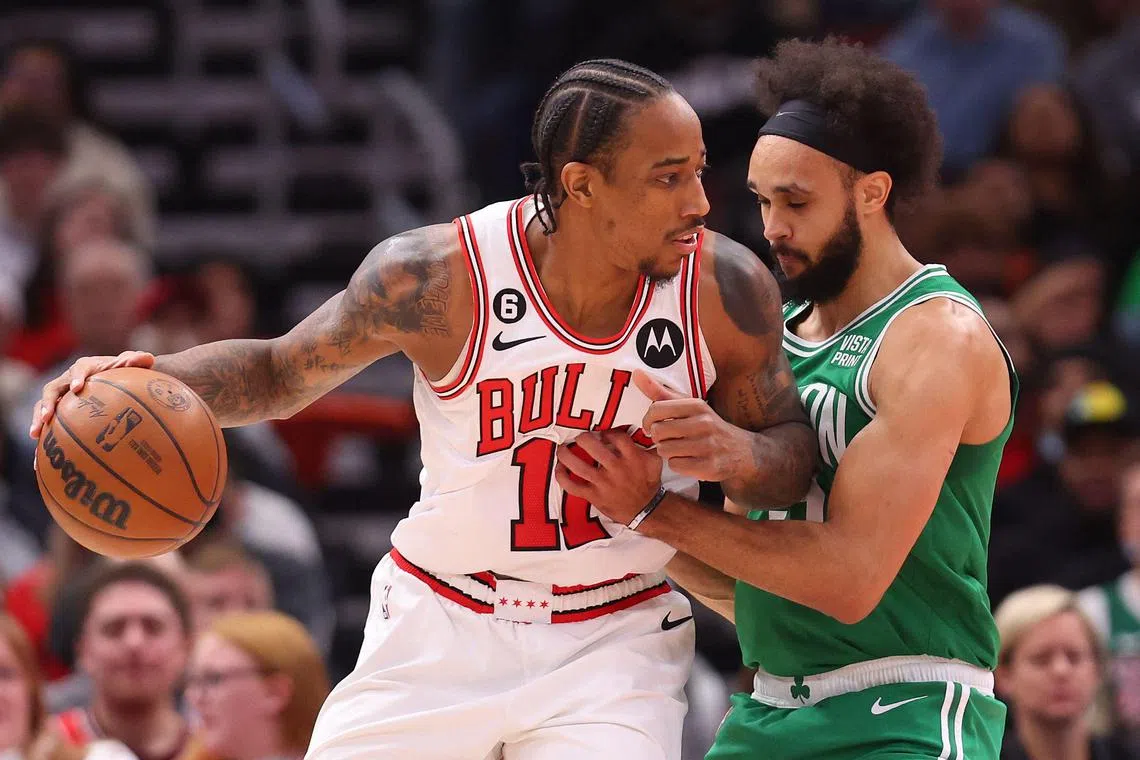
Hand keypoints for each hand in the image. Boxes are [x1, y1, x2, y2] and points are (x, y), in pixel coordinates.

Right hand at [29, 350, 153, 438]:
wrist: (117, 380)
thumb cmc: (125, 372)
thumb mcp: (133, 365)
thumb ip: (138, 360)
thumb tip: (147, 358)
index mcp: (86, 367)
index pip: (79, 369)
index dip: (77, 377)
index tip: (77, 388)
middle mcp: (68, 380)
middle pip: (51, 389)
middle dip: (47, 402)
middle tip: (47, 416)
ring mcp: (61, 396)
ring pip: (43, 405)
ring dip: (37, 419)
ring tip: (35, 434)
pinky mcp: (59, 411)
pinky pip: (47, 425)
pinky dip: (42, 440)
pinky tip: (38, 460)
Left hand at [554, 430, 662, 526]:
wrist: (646, 509)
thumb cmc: (648, 483)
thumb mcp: (655, 461)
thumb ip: (647, 445)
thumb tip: (642, 429)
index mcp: (632, 458)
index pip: (615, 436)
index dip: (607, 431)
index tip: (602, 433)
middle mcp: (616, 468)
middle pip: (592, 446)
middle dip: (582, 437)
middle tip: (580, 437)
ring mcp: (602, 483)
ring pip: (578, 465)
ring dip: (566, 454)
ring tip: (562, 448)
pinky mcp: (593, 496)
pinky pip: (572, 486)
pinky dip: (562, 477)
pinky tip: (559, 468)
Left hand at [634, 370, 746, 481]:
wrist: (743, 452)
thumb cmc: (709, 427)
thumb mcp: (689, 406)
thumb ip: (660, 392)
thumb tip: (636, 373)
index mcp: (697, 405)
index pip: (656, 409)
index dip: (647, 420)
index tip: (651, 426)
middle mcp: (704, 423)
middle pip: (658, 431)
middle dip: (658, 438)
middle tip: (668, 439)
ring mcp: (708, 446)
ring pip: (665, 450)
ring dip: (667, 452)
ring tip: (679, 449)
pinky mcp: (709, 466)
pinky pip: (676, 466)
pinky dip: (678, 465)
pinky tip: (688, 460)